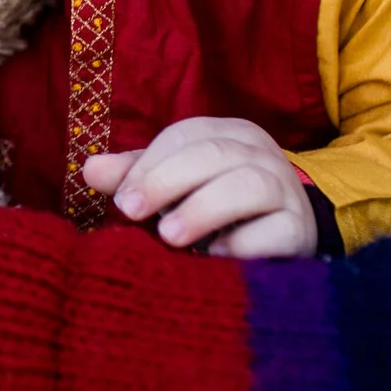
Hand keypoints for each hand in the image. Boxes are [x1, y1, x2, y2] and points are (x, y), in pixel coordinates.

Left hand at [81, 116, 316, 258]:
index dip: (150, 164)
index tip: (121, 199)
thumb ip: (137, 176)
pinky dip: (242, 242)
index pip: (186, 135)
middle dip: (165, 182)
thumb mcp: (176, 187)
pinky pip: (275, 231)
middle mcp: (261, 154)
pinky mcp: (299, 228)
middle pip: (213, 154)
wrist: (284, 238)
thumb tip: (90, 169)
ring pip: (248, 186)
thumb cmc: (217, 207)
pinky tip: (215, 256)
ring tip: (170, 237)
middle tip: (132, 213)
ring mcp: (286, 190)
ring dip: (203, 209)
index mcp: (229, 133)